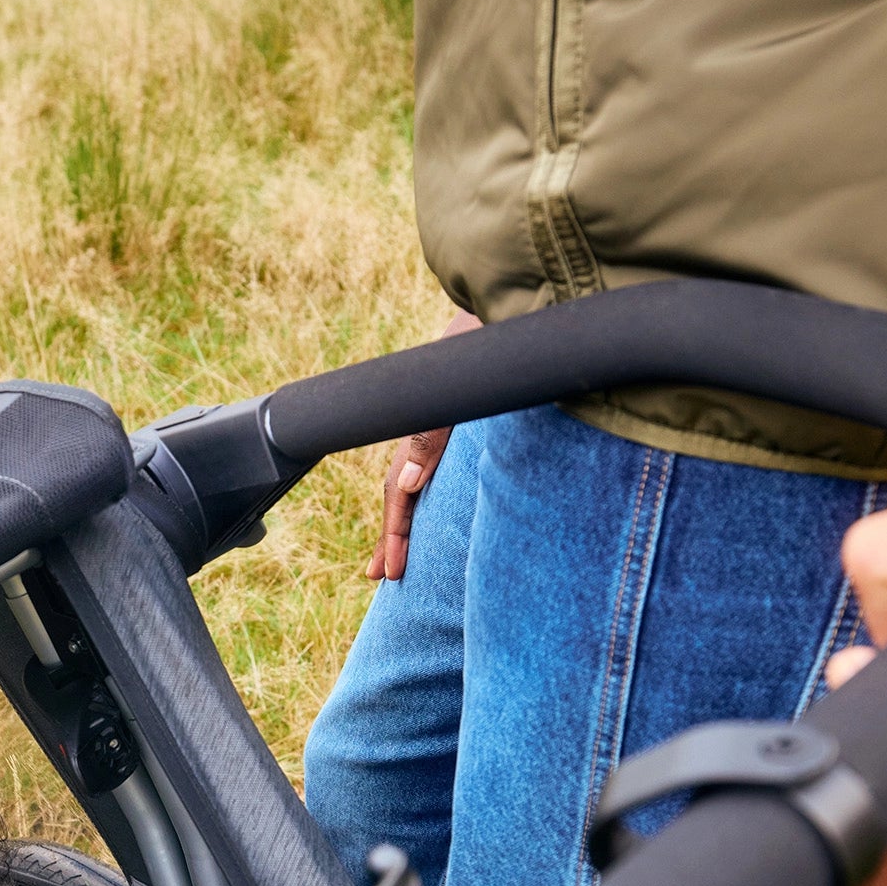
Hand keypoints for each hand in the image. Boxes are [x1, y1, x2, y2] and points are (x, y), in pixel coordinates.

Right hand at [369, 310, 481, 580]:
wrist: (503, 310)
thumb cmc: (483, 348)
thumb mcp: (454, 389)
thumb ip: (429, 433)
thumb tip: (407, 483)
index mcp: (422, 431)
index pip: (399, 493)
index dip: (394, 535)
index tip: (389, 573)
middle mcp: (427, 431)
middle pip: (401, 491)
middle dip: (392, 535)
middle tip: (383, 575)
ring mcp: (442, 425)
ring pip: (416, 480)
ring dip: (407, 516)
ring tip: (400, 549)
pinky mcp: (462, 416)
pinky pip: (437, 463)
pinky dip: (428, 490)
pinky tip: (430, 499)